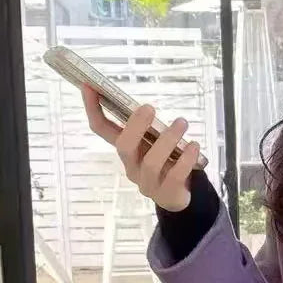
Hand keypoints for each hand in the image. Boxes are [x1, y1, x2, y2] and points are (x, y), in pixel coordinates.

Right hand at [82, 86, 200, 211]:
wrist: (179, 197)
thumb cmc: (164, 162)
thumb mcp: (152, 142)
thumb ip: (147, 127)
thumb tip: (144, 105)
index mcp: (125, 150)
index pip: (101, 129)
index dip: (93, 108)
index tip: (88, 86)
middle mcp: (131, 167)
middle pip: (124, 147)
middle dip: (135, 126)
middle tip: (149, 107)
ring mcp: (148, 183)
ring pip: (151, 163)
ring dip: (167, 140)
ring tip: (182, 123)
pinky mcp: (167, 194)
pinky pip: (175, 176)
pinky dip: (186, 159)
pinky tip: (194, 146)